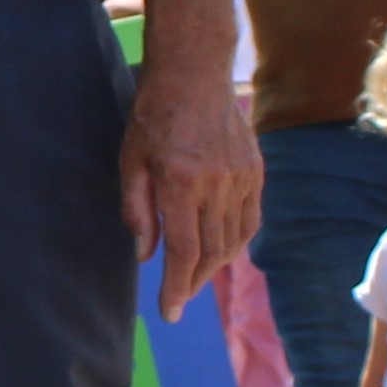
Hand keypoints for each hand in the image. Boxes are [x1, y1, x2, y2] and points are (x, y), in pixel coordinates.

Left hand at [116, 55, 258, 320]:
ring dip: (215, 267)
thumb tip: (146, 256)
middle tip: (180, 297)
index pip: (184, 251)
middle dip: (194, 283)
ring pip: (234, 241)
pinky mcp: (255, 171)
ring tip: (196, 278)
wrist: (195, 74)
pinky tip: (221, 250)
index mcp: (181, 182)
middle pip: (212, 252)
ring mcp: (241, 177)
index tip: (169, 312)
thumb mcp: (131, 161)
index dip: (177, 287)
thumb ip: (137, 210)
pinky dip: (236, 242)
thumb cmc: (154, 117)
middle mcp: (216, 183)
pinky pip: (250, 220)